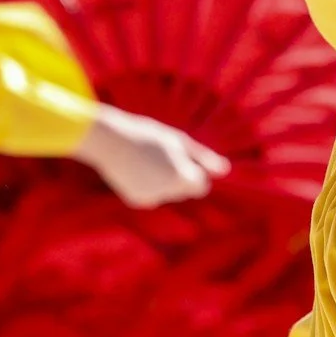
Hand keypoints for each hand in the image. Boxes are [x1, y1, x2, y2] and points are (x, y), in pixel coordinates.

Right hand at [75, 105, 229, 207]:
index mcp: (181, 176)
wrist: (109, 141)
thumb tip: (226, 171)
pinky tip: (136, 170)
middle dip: (179, 177)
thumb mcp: (179, 141)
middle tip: (161, 156)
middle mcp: (168, 192)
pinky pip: (151, 195)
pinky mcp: (136, 201)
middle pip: (184, 190)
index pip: (201, 186)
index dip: (194, 173)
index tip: (182, 159)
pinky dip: (147, 185)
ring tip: (146, 160)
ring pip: (167, 193)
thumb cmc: (148, 135)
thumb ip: (204, 158)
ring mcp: (151, 198)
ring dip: (163, 181)